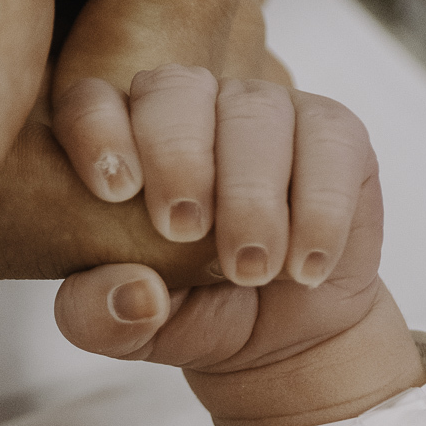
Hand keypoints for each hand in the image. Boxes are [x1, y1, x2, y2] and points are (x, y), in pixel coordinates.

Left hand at [53, 78, 385, 425]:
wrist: (285, 336)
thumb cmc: (194, 311)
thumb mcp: (134, 333)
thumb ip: (101, 319)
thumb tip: (135, 294)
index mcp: (125, 138)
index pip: (91, 101)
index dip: (98, 132)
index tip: (115, 193)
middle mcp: (192, 109)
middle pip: (176, 89)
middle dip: (178, 158)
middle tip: (185, 231)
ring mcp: (265, 112)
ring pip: (256, 114)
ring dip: (251, 197)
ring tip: (251, 270)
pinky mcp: (334, 135)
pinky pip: (329, 143)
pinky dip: (319, 211)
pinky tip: (305, 267)